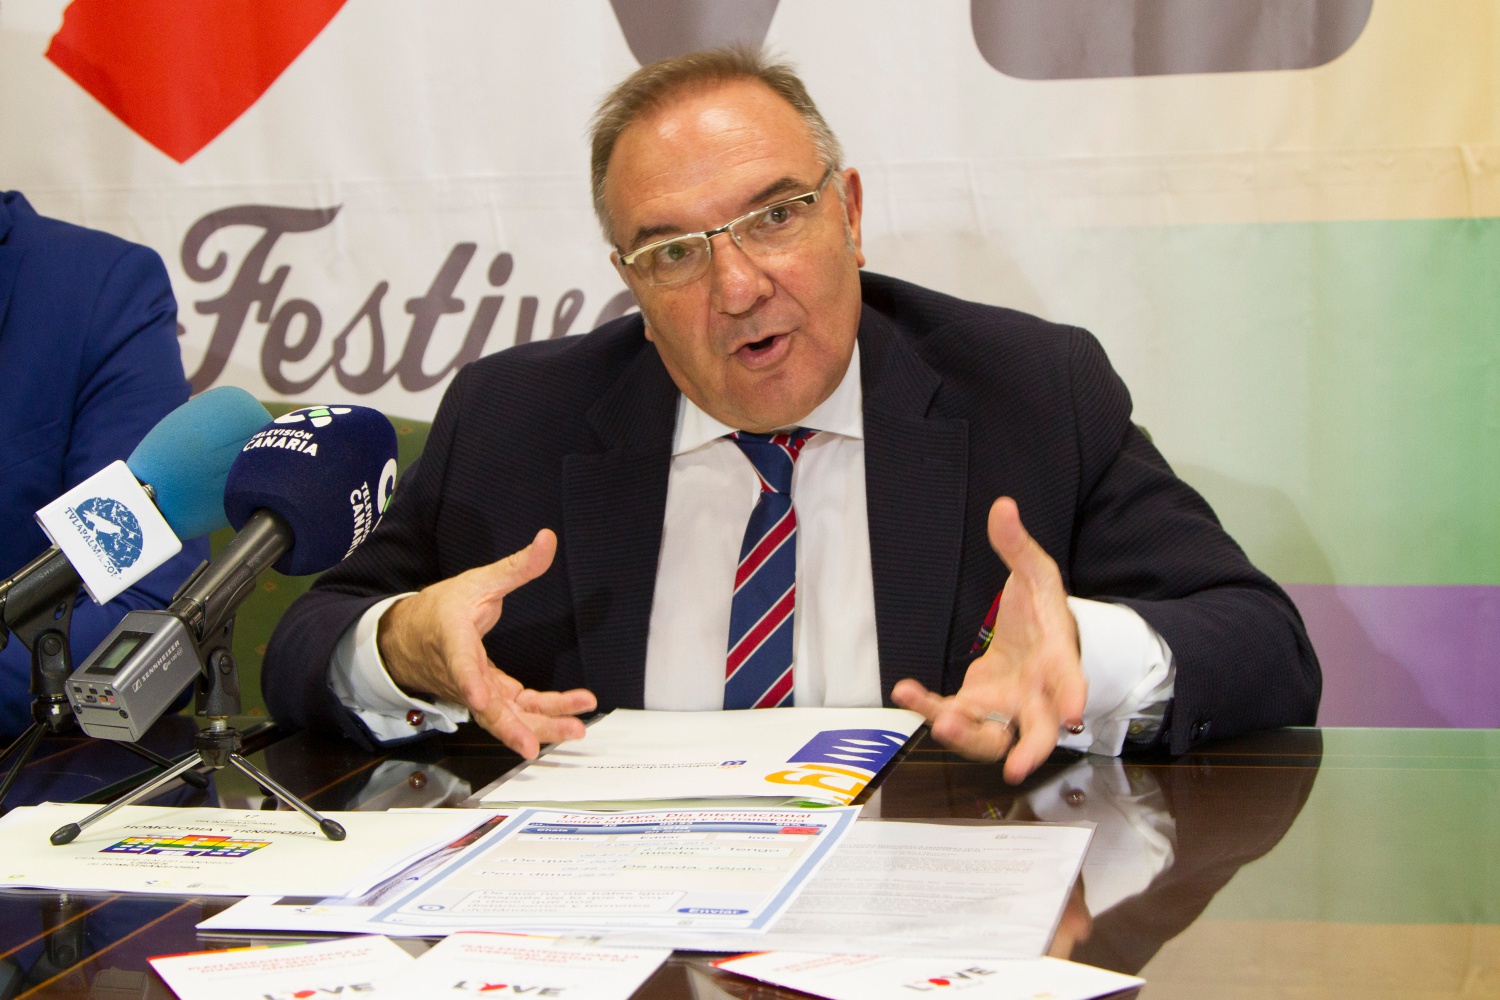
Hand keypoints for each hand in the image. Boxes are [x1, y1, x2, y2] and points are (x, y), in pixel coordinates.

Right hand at [376, 528, 596, 757]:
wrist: (410, 637)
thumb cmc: (442, 609)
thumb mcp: (478, 581)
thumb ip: (517, 566)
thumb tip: (549, 539)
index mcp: (452, 641)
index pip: (460, 664)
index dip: (469, 682)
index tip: (479, 697)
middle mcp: (462, 675)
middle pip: (491, 708)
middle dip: (524, 724)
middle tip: (561, 729)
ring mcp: (474, 691)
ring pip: (506, 716)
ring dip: (542, 724)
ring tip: (576, 727)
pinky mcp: (487, 697)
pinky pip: (514, 711)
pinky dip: (541, 715)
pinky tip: (572, 713)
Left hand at [892, 497, 1085, 782]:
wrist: (1035, 636)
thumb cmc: (1043, 610)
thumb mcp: (1035, 571)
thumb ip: (1017, 544)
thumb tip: (1002, 507)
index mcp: (1058, 658)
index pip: (1070, 680)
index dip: (1072, 695)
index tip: (1074, 712)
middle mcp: (1036, 694)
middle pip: (1039, 732)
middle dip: (1030, 750)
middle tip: (1017, 767)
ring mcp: (1006, 707)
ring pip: (993, 738)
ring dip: (969, 737)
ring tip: (941, 722)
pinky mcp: (977, 708)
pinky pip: (953, 715)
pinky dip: (929, 707)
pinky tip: (906, 690)